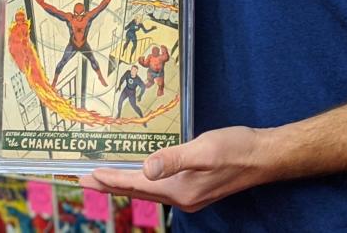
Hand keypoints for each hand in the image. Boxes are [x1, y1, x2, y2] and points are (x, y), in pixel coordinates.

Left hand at [85, 127, 272, 212]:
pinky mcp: (194, 187)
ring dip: (124, 183)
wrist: (264, 156)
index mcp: (179, 190)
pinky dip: (142, 181)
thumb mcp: (204, 149)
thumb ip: (174, 158)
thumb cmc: (237, 149)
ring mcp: (188, 194)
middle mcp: (181, 197)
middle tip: (83, 178)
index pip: (136, 185)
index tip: (87, 175)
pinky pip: (159, 186)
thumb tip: (145, 168)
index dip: (111, 179)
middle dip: (110, 185)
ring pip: (147, 190)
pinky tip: (139, 173)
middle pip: (137, 191)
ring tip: (103, 177)